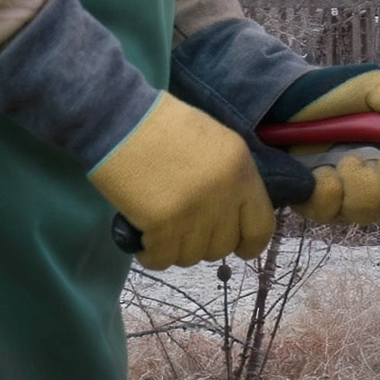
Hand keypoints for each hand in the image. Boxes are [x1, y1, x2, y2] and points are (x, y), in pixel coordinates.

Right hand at [89, 93, 274, 268]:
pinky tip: (143, 243)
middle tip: (184, 231)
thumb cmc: (161, 125)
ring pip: (192, 256)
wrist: (118, 120)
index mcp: (242, 170)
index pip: (261, 226)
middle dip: (203, 244)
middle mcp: (225, 195)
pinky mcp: (163, 225)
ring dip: (175, 250)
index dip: (250, 244)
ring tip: (160, 231)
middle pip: (223, 246)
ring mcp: (195, 212)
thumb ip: (228, 177)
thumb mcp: (213, 142)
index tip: (239, 249)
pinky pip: (162, 259)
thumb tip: (230, 214)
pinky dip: (151, 256)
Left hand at [270, 65, 379, 223]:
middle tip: (353, 157)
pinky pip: (326, 211)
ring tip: (337, 161)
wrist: (286, 97)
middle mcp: (370, 184)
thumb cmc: (335, 93)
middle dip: (371, 184)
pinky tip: (317, 170)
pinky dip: (324, 191)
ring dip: (348, 185)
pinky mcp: (313, 201)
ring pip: (357, 213)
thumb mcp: (371, 86)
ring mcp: (341, 196)